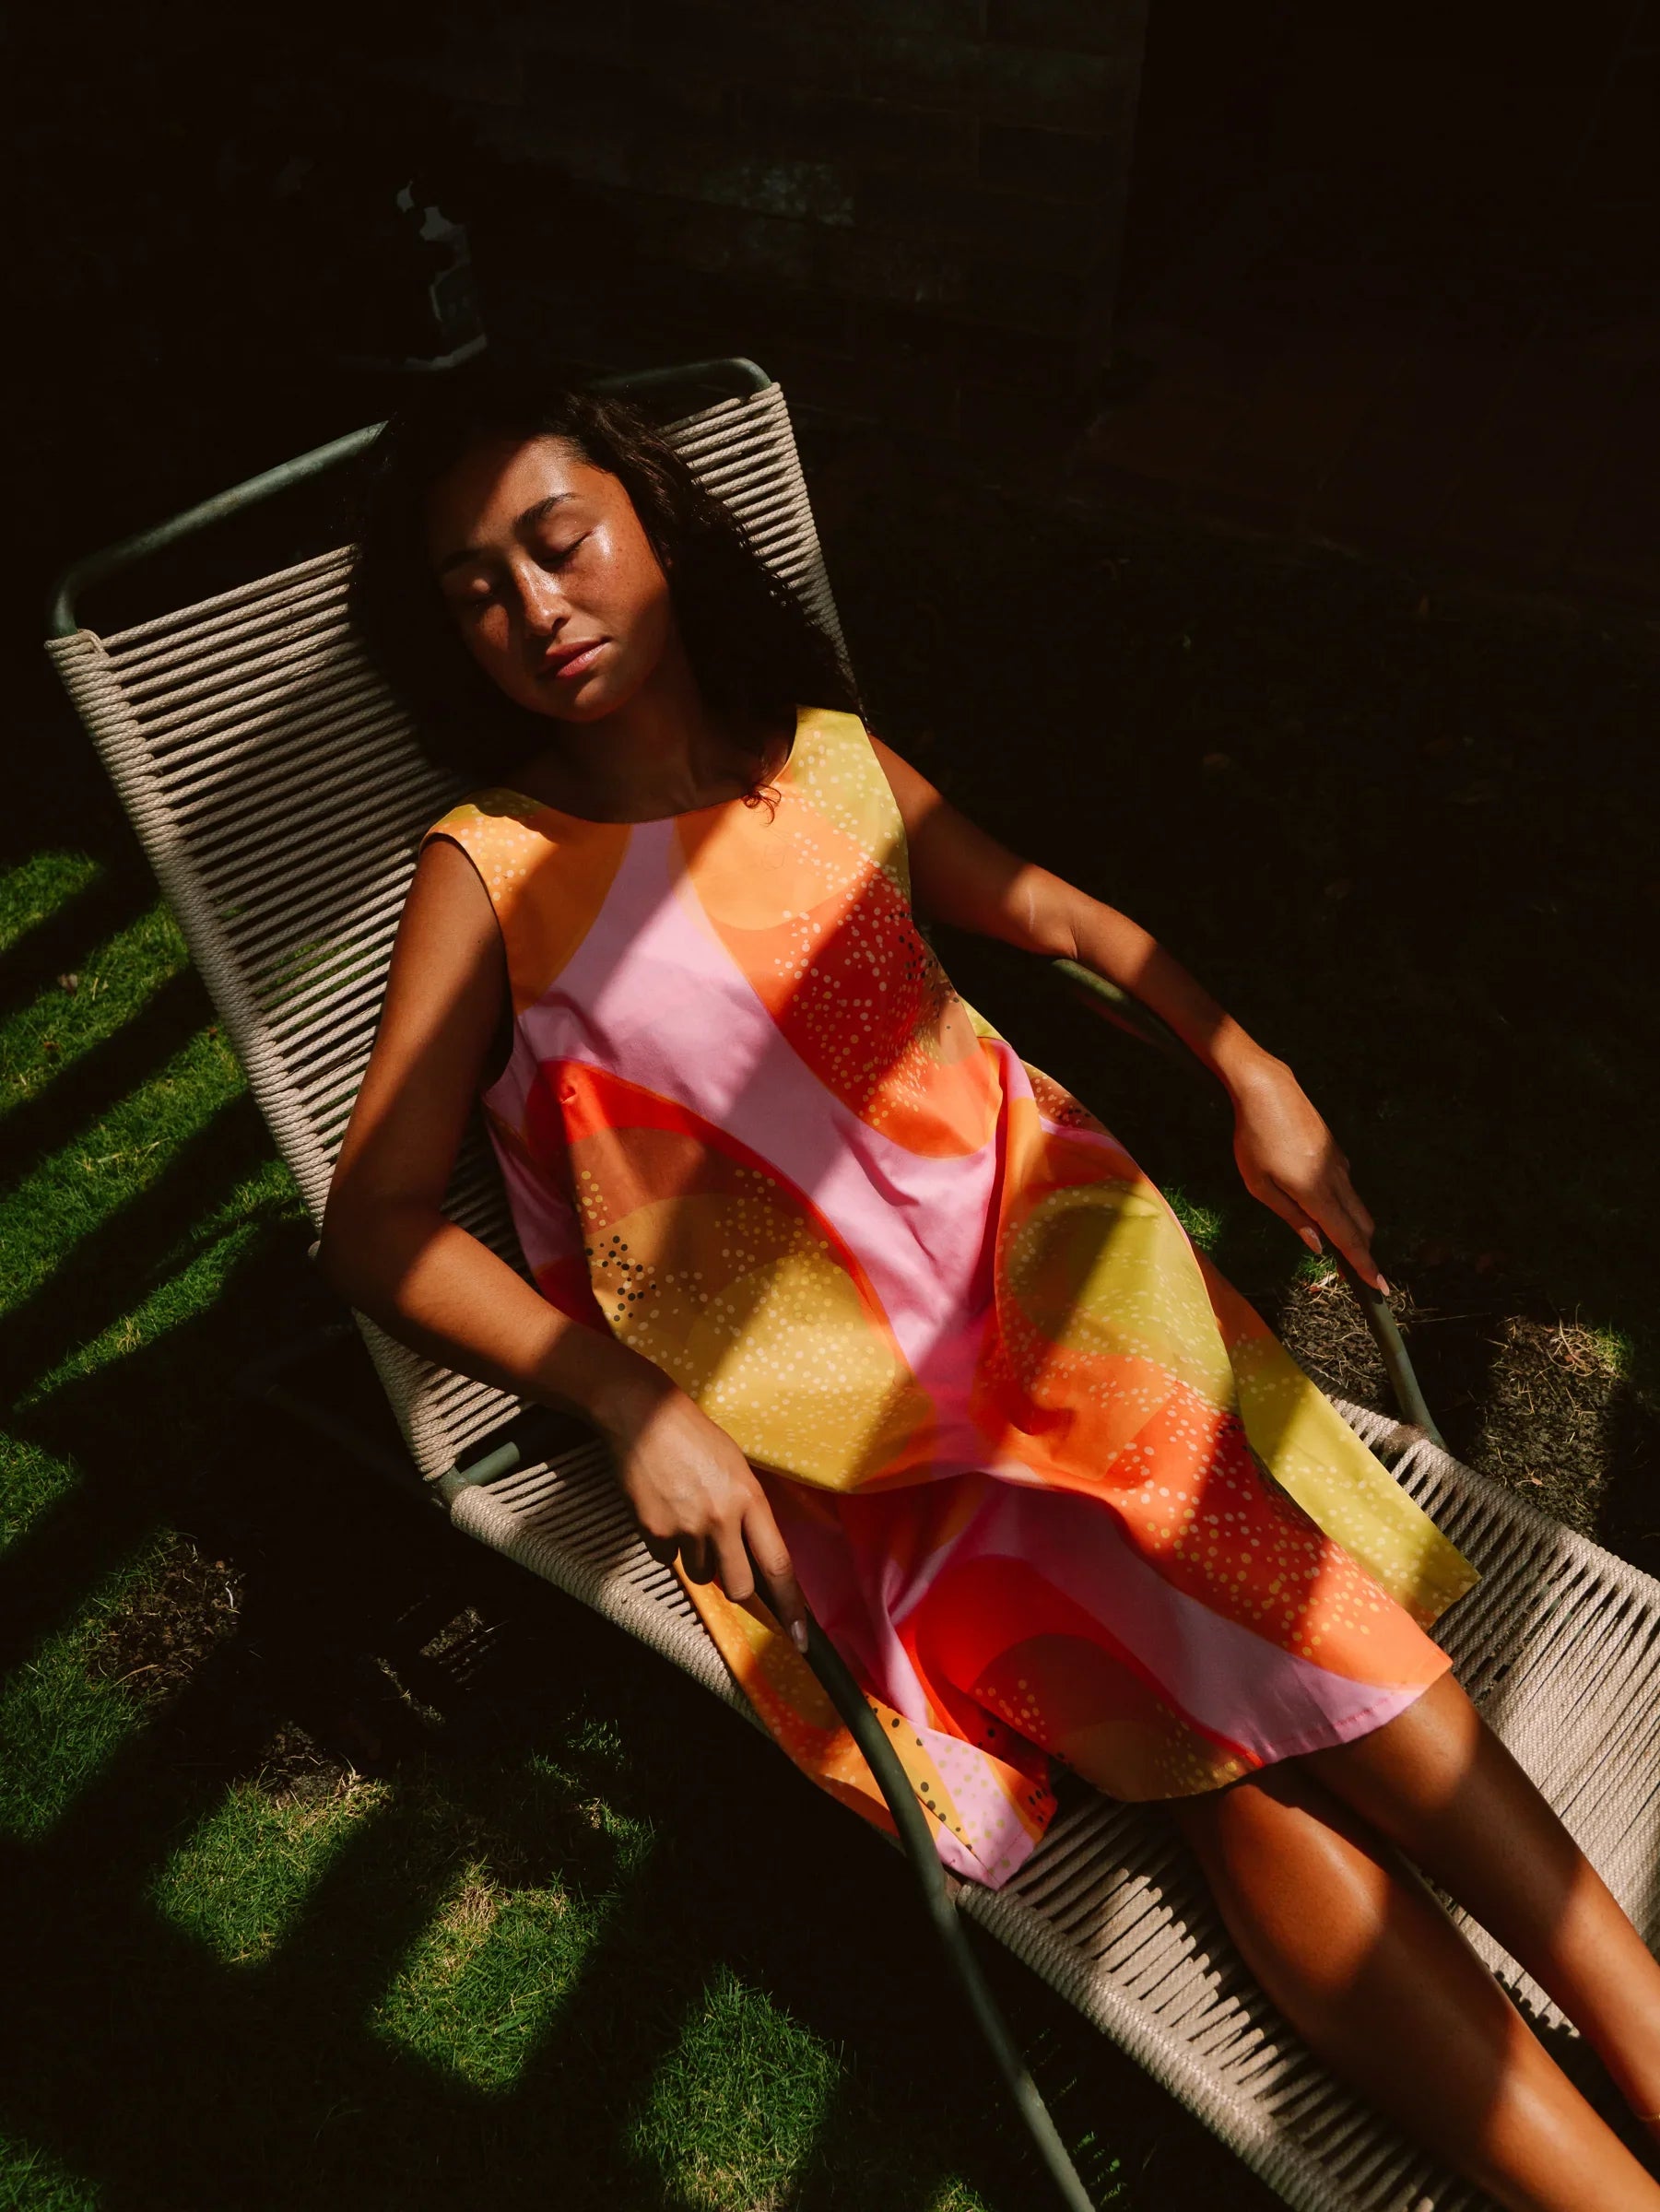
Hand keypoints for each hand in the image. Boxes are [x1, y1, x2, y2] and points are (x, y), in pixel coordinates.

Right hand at [593, 1373, 810, 1650]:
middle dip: (734, 1585)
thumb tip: (753, 1557)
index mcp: (750, 1498)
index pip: (778, 1565)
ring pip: (698, 1573)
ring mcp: (685, 1526)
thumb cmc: (694, 1438)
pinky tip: (662, 1508)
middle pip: (738, 1587)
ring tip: (685, 1513)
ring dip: (694, 1555)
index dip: (791, 1606)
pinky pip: (664, 1557)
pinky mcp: (652, 1529)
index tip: (800, 1637)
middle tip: (723, 1561)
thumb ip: (748, 1511)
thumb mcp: (736, 1467)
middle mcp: (722, 1517)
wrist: (643, 1415)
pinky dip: (663, 1542)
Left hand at [1229, 1060, 1388, 1292]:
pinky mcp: (1337, 1152)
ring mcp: (1340, 1164)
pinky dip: (1344, 1206)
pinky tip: (1325, 1207)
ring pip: (1356, 1206)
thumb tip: (1318, 1245)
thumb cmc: (1253, 1139)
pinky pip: (1347, 1187)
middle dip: (1363, 1252)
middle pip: (1361, 1225)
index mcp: (1316, 1192)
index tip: (1380, 1288)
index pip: (1347, 1238)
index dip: (1364, 1265)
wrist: (1267, 1089)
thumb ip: (1291, 1217)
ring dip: (1354, 1229)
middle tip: (1358, 1276)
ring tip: (1344, 1249)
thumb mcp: (1260, 1185)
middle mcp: (1336, 1179)